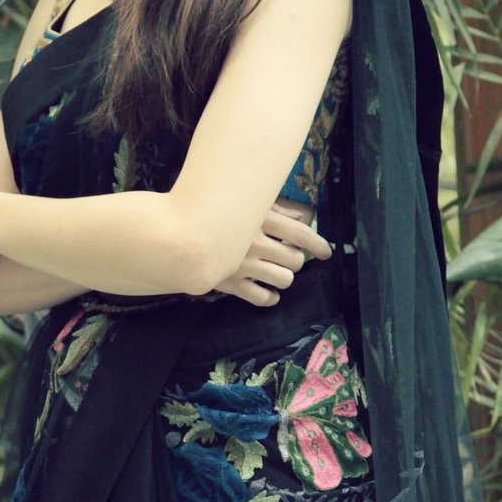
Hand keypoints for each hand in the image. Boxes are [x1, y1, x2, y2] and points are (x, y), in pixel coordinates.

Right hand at [215, 203, 330, 306]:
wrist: (175, 234)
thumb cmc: (212, 212)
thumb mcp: (244, 204)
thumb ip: (274, 209)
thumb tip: (301, 218)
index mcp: (260, 219)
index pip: (301, 234)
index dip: (317, 244)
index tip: (326, 252)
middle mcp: (255, 243)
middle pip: (294, 259)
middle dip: (296, 261)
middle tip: (288, 257)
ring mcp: (243, 265)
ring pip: (283, 280)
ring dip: (284, 278)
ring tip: (278, 274)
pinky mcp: (231, 283)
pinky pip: (261, 297)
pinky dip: (270, 297)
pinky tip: (268, 292)